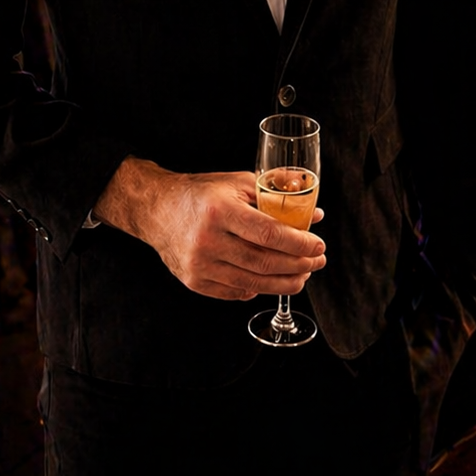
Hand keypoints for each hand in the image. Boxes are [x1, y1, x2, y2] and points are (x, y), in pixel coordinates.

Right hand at [96, 160, 325, 301]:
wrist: (157, 209)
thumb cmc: (200, 193)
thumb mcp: (236, 183)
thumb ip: (274, 197)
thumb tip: (313, 214)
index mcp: (219, 210)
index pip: (268, 233)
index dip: (299, 243)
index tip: (318, 244)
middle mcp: (207, 239)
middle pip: (264, 262)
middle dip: (298, 265)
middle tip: (317, 261)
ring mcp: (199, 264)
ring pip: (253, 283)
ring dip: (284, 282)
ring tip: (302, 275)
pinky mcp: (194, 282)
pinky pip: (235, 292)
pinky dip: (258, 289)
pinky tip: (271, 280)